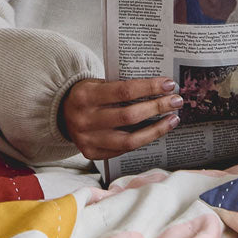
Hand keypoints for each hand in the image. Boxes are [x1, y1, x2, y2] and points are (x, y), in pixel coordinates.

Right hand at [60, 76, 182, 160]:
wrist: (61, 114)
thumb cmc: (87, 96)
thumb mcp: (97, 84)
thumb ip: (121, 87)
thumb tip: (159, 89)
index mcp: (85, 96)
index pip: (123, 91)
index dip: (149, 87)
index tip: (169, 84)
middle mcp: (84, 120)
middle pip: (129, 116)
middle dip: (157, 107)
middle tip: (176, 101)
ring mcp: (87, 140)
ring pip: (129, 140)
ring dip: (156, 130)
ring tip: (172, 119)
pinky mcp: (92, 154)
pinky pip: (123, 150)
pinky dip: (143, 140)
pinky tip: (156, 131)